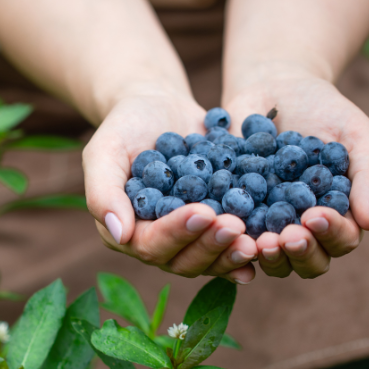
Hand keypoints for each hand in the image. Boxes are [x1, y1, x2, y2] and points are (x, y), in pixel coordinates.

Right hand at [83, 90, 258, 283]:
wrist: (157, 107)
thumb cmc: (124, 126)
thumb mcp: (105, 150)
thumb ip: (103, 191)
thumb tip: (118, 232)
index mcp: (124, 232)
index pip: (150, 244)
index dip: (177, 233)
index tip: (204, 213)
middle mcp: (154, 243)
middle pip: (181, 261)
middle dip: (210, 246)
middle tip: (236, 226)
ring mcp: (185, 239)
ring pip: (207, 260)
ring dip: (230, 253)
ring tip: (254, 240)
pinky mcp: (211, 228)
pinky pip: (227, 247)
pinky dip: (246, 250)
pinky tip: (265, 247)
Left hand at [224, 67, 368, 278]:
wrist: (275, 86)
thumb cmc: (325, 110)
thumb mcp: (357, 133)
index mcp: (338, 216)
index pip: (342, 239)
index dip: (330, 234)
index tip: (314, 215)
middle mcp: (302, 229)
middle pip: (306, 262)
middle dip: (299, 253)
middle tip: (286, 237)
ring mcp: (266, 225)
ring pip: (270, 258)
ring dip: (267, 255)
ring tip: (259, 241)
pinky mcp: (233, 214)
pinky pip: (231, 234)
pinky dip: (230, 235)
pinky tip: (225, 225)